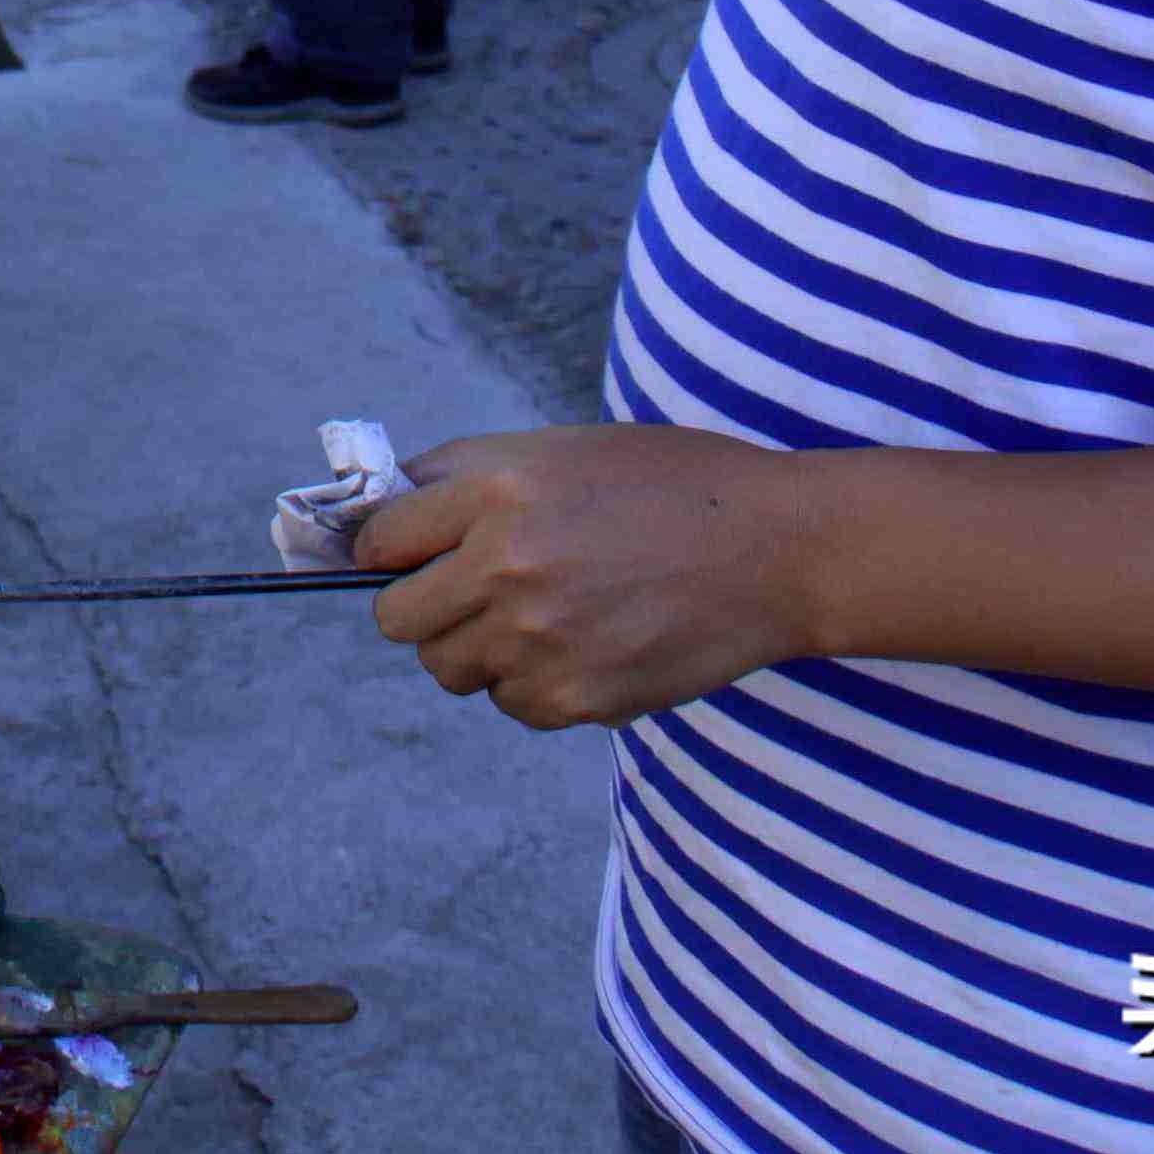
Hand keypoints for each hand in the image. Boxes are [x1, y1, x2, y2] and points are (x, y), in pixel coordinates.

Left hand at [357, 426, 821, 728]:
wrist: (774, 549)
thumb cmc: (668, 485)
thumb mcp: (558, 450)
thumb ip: (464, 478)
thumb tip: (379, 518)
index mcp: (495, 491)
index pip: (378, 541)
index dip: (388, 549)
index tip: (407, 555)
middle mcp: (506, 565)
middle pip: (397, 619)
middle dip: (421, 606)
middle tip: (469, 594)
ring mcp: (539, 639)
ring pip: (450, 668)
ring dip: (477, 649)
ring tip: (542, 615)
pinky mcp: (576, 698)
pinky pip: (511, 704)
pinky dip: (532, 685)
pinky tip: (584, 645)